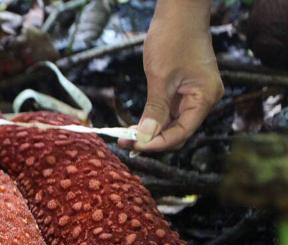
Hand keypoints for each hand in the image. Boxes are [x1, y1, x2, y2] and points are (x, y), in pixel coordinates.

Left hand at [120, 0, 222, 151]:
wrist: (179, 12)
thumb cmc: (174, 37)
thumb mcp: (160, 77)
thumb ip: (154, 109)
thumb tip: (145, 137)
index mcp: (205, 97)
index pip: (182, 132)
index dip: (158, 143)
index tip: (135, 147)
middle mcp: (204, 99)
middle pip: (178, 131)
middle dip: (152, 139)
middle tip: (125, 143)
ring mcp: (194, 95)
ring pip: (172, 123)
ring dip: (150, 131)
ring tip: (125, 137)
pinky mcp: (184, 90)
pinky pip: (169, 112)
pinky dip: (153, 119)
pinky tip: (135, 125)